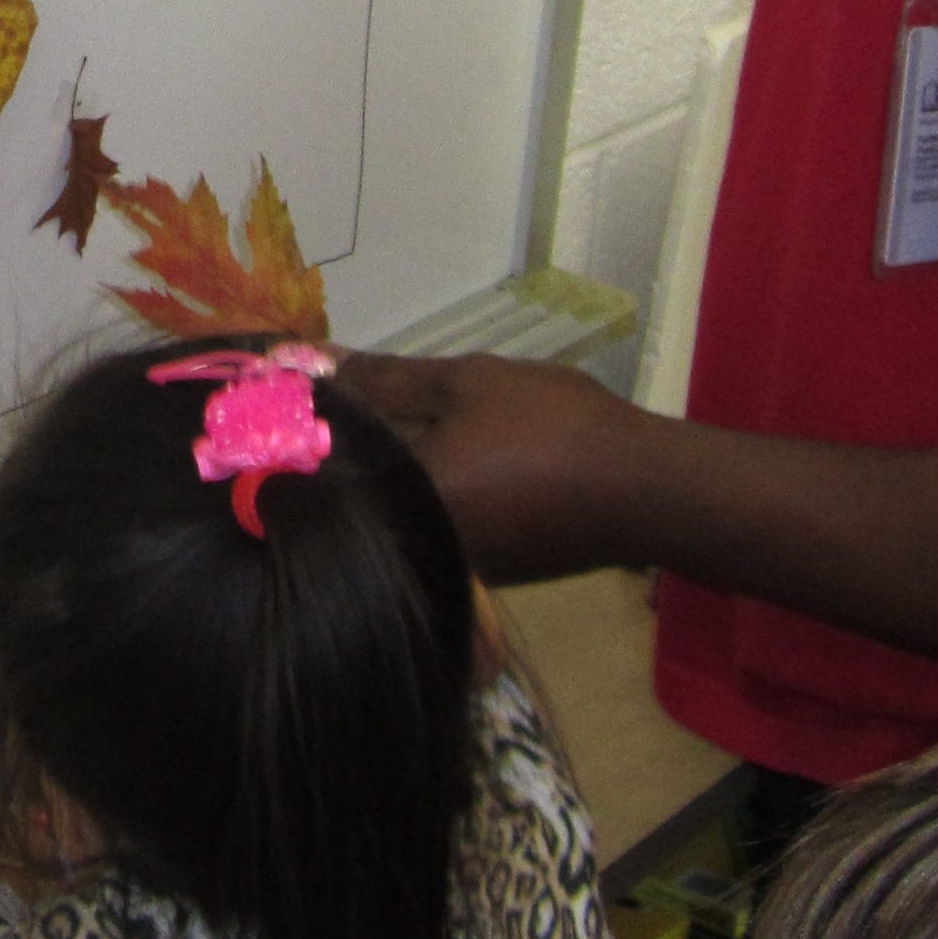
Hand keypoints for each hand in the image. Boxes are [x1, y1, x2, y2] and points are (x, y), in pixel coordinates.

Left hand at [338, 350, 657, 581]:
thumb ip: (387, 377)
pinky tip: (443, 448)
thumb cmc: (553, 428)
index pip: (330, 456)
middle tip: (348, 386)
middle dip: (350, 436)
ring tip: (396, 410)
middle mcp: (414, 545)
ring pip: (395, 502)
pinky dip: (425, 483)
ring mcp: (448, 564)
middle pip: (359, 485)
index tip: (294, 379)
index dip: (311, 413)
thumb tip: (320, 365)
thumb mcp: (468, 383)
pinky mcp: (478, 573)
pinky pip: (428, 520)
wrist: (644, 491)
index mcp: (402, 500)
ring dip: (388, 459)